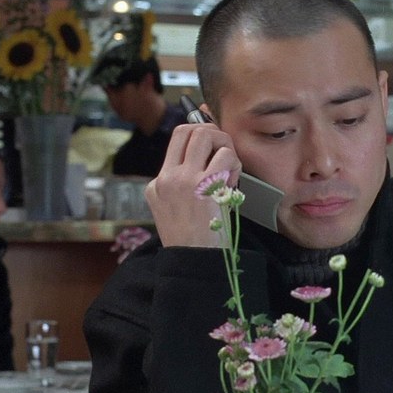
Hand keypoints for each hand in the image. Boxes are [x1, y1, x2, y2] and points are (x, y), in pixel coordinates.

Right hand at [145, 123, 241, 246]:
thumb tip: (208, 162)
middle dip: (212, 133)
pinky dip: (234, 164)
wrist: (193, 262)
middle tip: (223, 152)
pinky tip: (233, 182)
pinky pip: (225, 156)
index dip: (200, 137)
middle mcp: (167, 178)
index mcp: (157, 184)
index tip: (213, 150)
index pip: (176, 140)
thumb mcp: (173, 212)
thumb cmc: (192, 240)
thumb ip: (181, 187)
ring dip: (224, 145)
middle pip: (188, 130)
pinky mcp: (204, 187)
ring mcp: (184, 180)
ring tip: (229, 168)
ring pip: (205, 135)